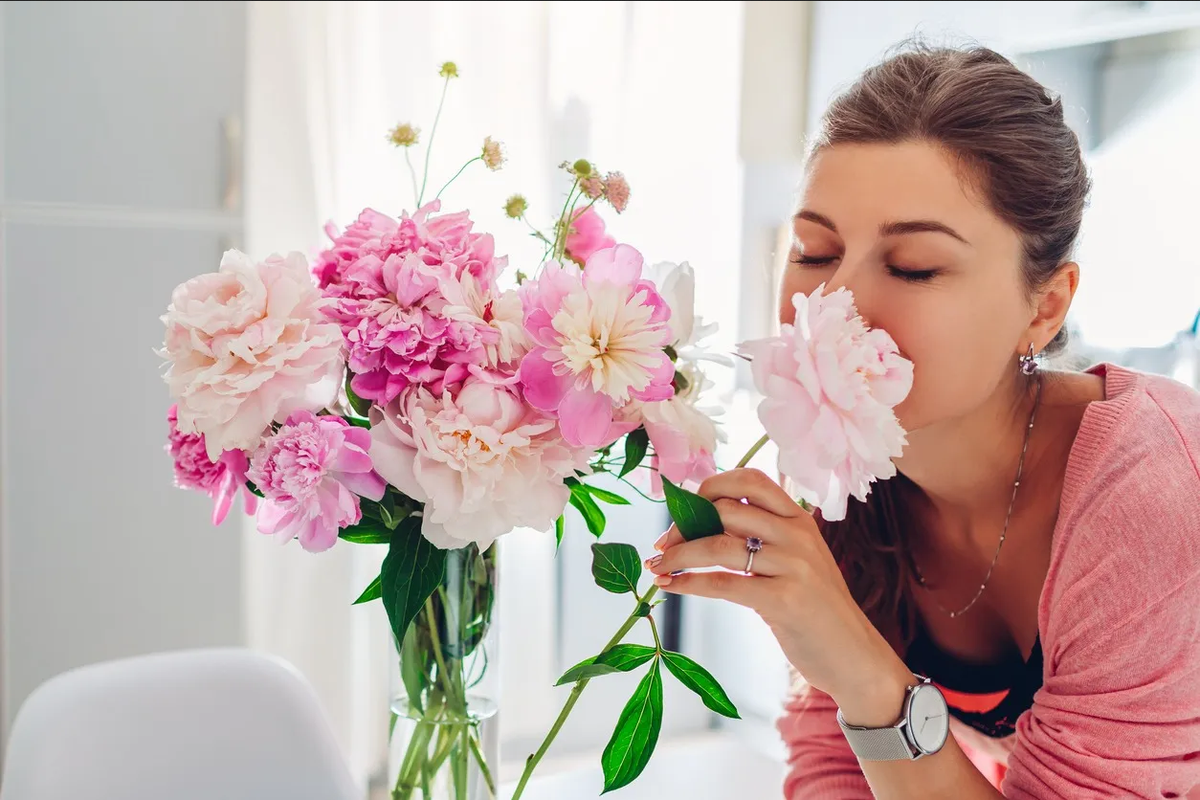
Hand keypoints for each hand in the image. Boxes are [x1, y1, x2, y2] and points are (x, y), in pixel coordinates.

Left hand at [646, 468, 908, 710]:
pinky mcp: (784, 600)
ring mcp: (793, 566)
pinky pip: (723, 583)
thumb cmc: (816, 608)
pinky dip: (688, 582)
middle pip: (726, 510)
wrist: (854, 655)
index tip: (685, 507)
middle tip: (663, 543)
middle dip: (684, 524)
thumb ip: (764, 537)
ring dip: (678, 553)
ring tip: (656, 565)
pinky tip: (670, 586)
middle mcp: (797, 535)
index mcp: (800, 519)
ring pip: (718, 545)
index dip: (711, 486)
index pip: (751, 480)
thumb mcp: (798, 561)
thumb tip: (704, 520)